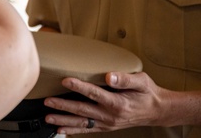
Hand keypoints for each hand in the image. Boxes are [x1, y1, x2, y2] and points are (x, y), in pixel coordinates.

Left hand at [44, 71, 168, 132]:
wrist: (157, 111)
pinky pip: (87, 129)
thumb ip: (125, 79)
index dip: (79, 87)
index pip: (95, 94)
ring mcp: (108, 123)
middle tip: (47, 101)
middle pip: (83, 110)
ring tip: (48, 118)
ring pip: (82, 122)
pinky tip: (61, 129)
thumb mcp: (141, 81)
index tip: (65, 80)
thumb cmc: (148, 93)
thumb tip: (109, 76)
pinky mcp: (106, 126)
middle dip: (63, 106)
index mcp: (118, 103)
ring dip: (64, 120)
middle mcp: (111, 115)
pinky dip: (73, 130)